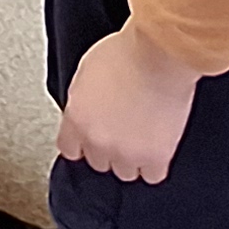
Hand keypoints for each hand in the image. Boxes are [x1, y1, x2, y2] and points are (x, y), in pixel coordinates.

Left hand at [56, 24, 199, 183]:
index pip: (69, 149)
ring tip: (143, 138)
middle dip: (109, 149)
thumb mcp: (88, 70)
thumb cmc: (128, 52)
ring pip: (125, 172)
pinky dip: (156, 165)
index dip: (83, 144)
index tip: (90, 141)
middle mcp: (97, 139)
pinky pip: (152, 175)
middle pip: (98, 162)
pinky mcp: (155, 157)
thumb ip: (83, 100)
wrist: (159, 54)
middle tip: (123, 132)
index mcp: (76, 118)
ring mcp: (126, 152)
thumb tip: (87, 109)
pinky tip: (159, 149)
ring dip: (133, 159)